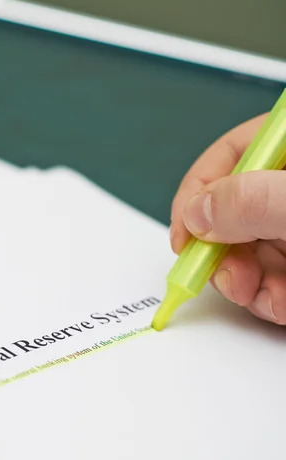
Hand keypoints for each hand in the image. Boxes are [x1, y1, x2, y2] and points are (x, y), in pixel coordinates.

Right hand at [170, 113, 285, 324]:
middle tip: (217, 272)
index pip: (231, 155)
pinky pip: (273, 278)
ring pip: (249, 251)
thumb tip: (197, 214)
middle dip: (220, 251)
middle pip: (233, 211)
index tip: (184, 235)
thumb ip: (251, 201)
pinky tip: (279, 304)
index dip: (197, 194)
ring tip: (256, 294)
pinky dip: (269, 297)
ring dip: (243, 282)